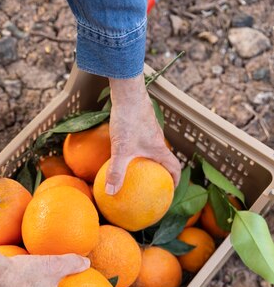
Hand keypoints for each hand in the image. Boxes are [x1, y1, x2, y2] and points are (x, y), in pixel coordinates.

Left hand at [105, 74, 180, 194]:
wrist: (128, 93)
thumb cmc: (128, 120)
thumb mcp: (120, 150)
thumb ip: (116, 171)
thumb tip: (111, 193)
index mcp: (159, 149)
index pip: (174, 168)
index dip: (175, 181)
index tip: (171, 191)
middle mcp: (158, 140)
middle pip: (165, 159)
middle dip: (162, 172)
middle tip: (154, 184)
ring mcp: (150, 130)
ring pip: (153, 149)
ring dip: (150, 160)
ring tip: (138, 170)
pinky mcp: (141, 122)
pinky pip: (142, 140)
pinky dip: (138, 149)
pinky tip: (123, 151)